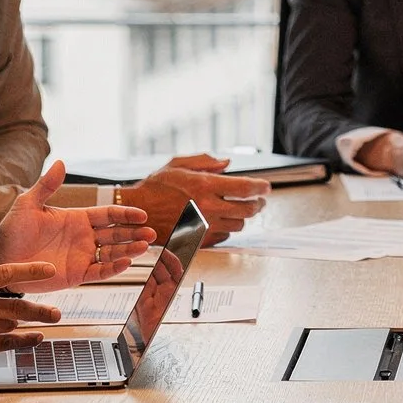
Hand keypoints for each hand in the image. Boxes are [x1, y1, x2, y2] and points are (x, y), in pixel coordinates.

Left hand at [0, 162, 151, 284]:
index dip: (126, 214)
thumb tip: (61, 162)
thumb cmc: (13, 231)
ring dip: (130, 250)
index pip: (108, 215)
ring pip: (113, 253)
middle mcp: (84, 237)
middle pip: (117, 234)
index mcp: (77, 219)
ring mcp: (82, 256)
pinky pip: (100, 271)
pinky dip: (114, 267)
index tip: (142, 215)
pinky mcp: (76, 274)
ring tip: (144, 247)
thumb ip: (46, 186)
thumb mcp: (28, 205)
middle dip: (135, 233)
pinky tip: (126, 262)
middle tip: (151, 233)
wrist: (1, 260)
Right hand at [0, 252, 62, 374]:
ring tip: (42, 322)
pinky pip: (3, 344)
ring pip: (9, 324)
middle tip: (56, 311)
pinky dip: (21, 341)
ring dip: (25, 323)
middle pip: (15, 305)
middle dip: (39, 309)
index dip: (30, 271)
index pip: (4, 273)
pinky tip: (34, 339)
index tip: (48, 270)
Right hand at [122, 154, 268, 244]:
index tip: (267, 187)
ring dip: (243, 217)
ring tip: (241, 209)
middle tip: (259, 200)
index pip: (245, 188)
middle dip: (258, 204)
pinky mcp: (198, 240)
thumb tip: (228, 164)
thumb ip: (206, 162)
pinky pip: (224, 236)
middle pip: (248, 209)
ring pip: (238, 225)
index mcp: (205, 186)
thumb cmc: (155, 187)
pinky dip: (227, 228)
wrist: (135, 212)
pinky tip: (223, 220)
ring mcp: (203, 226)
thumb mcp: (178, 164)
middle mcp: (207, 207)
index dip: (261, 188)